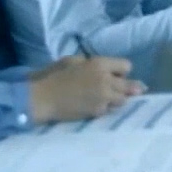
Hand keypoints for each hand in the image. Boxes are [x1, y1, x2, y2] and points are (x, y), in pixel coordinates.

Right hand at [27, 56, 143, 122]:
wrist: (42, 98)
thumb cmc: (53, 76)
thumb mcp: (72, 61)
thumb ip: (92, 63)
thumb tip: (104, 69)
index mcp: (100, 64)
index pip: (127, 66)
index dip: (120, 71)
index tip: (114, 75)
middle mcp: (106, 80)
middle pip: (129, 85)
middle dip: (124, 87)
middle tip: (115, 89)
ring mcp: (104, 97)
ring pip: (123, 100)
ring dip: (116, 99)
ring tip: (104, 99)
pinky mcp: (98, 111)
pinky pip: (110, 110)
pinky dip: (105, 108)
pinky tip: (94, 106)